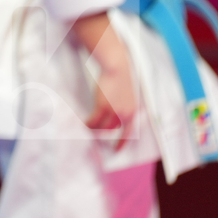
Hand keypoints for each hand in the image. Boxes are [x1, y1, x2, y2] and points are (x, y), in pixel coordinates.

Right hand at [72, 12, 137, 145]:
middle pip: (112, 130)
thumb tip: (114, 117)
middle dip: (103, 134)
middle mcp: (125, 114)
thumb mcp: (128, 96)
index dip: (122, 143)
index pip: (129, 133)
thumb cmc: (122, 78)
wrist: (117, 67)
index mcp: (133, 112)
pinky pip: (94, 121)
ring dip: (94, 129)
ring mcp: (114, 111)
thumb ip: (124, 107)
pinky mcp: (103, 107)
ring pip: (102, 127)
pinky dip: (88, 123)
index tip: (116, 150)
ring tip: (88, 128)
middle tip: (95, 135)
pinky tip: (84, 122)